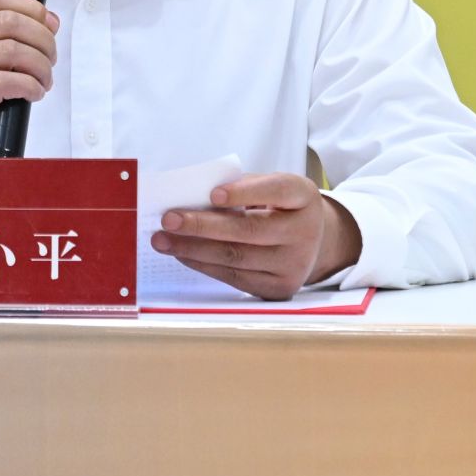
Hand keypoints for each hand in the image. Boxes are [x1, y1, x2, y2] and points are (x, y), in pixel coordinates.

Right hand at [0, 0, 59, 157]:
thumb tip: (36, 28)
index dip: (30, 6)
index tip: (48, 23)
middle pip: (11, 23)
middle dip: (43, 39)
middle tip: (50, 57)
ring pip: (13, 51)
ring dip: (40, 66)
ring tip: (44, 80)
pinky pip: (6, 82)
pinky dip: (29, 86)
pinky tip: (33, 94)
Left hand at [150, 173, 360, 299]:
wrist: (311, 240)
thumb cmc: (278, 206)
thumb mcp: (270, 187)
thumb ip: (240, 187)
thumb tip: (191, 198)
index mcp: (304, 196)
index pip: (276, 190)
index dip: (244, 192)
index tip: (212, 193)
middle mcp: (305, 232)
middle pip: (250, 230)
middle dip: (203, 225)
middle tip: (169, 219)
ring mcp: (294, 264)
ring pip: (237, 258)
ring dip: (194, 249)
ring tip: (164, 240)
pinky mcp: (279, 288)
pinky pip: (234, 278)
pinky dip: (204, 265)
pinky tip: (183, 254)